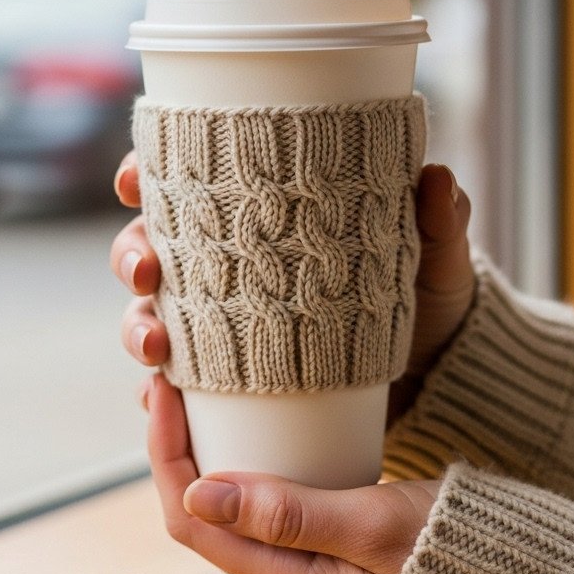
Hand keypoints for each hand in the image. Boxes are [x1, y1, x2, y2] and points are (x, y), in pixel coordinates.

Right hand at [110, 154, 475, 399]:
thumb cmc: (429, 293)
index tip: (132, 180)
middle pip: (153, 245)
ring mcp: (225, 322)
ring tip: (155, 346)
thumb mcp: (436, 256)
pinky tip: (158, 399)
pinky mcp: (233, 378)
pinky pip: (178, 384)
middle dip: (133, 256)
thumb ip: (440, 220)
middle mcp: (232, 263)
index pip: (188, 182)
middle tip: (148, 272)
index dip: (145, 174)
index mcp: (264, 213)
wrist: (439, 373)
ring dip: (136, 325)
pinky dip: (158, 392)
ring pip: (153, 312)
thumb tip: (438, 179)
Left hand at [144, 369, 439, 573]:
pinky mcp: (336, 546)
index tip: (165, 391)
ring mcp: (312, 566)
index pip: (190, 521)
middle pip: (202, 514)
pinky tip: (261, 424)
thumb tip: (195, 494)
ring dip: (213, 453)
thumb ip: (288, 514)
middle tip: (175, 379)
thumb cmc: (455, 554)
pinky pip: (271, 504)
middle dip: (179, 448)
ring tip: (204, 392)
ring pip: (235, 507)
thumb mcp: (371, 526)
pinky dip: (254, 462)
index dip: (166, 454)